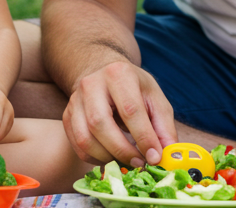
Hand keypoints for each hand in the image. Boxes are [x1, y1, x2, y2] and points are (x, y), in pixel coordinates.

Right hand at [63, 60, 177, 166]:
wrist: (104, 73)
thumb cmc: (133, 87)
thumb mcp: (155, 98)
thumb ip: (164, 126)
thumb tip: (169, 155)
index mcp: (119, 74)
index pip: (130, 110)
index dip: (143, 137)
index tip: (155, 157)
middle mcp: (92, 84)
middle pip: (100, 124)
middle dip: (123, 150)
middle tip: (140, 163)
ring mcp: (75, 100)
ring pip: (85, 138)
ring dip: (108, 157)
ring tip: (127, 160)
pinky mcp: (67, 116)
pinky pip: (78, 146)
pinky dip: (96, 159)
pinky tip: (111, 157)